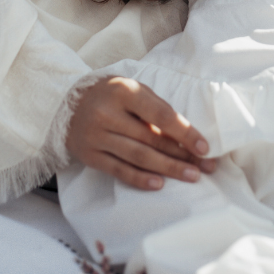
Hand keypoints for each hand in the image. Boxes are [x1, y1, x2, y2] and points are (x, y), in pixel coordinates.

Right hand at [66, 76, 215, 189]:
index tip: (204, 147)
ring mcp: (97, 136)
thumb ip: (156, 109)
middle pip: (152, 139)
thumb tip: (186, 136)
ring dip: (168, 168)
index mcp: (124, 91)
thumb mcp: (133, 89)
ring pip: (138, 157)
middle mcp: (108, 114)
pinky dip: (140, 179)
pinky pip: (119, 170)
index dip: (185, 132)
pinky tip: (159, 184)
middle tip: (205, 167)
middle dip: (182, 155)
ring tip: (191, 176)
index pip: (161, 115)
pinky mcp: (90, 156)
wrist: (67, 104)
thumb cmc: (111, 95)